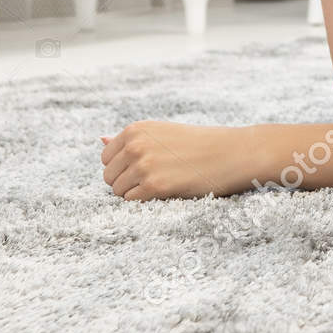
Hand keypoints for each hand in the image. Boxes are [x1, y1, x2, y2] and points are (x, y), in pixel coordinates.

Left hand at [100, 122, 256, 200]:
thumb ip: (131, 139)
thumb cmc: (201, 144)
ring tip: (162, 186)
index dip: (124, 168)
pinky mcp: (155, 186)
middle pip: (109, 176)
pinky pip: (132, 202)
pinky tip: (165, 192)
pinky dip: (145, 202)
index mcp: (136, 130)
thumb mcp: (163, 133)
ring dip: (136, 194)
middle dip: (127, 182)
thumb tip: (100, 139)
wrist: (233, 153)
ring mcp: (144, 165)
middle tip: (156, 180)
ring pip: (118, 191)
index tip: (147, 169)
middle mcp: (135, 145)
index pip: (106, 158)